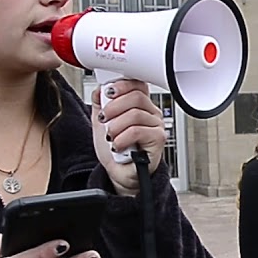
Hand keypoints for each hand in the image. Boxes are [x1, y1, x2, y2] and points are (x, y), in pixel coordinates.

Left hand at [91, 81, 166, 195]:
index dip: (122, 85)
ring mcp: (156, 126)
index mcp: (140, 106)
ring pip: (134, 114)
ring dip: (115, 127)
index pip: (137, 84)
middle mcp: (151, 114)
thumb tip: (100, 89)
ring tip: (111, 137)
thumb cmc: (115, 150)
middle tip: (104, 119)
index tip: (108, 92)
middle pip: (136, 96)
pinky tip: (118, 145)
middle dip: (114, 107)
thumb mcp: (101, 123)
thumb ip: (100, 104)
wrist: (120, 173)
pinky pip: (137, 131)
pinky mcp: (158, 139)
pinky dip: (122, 138)